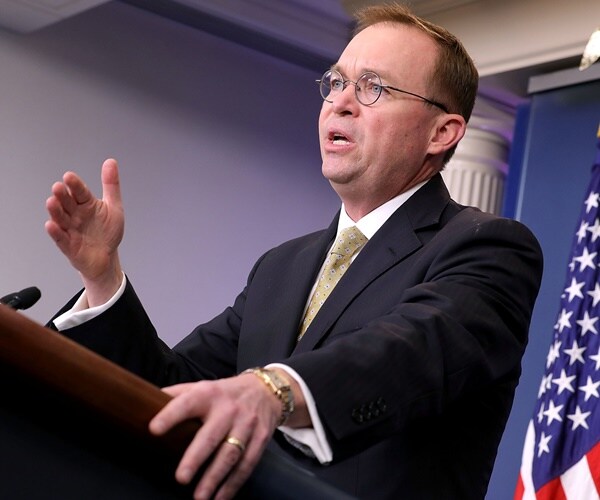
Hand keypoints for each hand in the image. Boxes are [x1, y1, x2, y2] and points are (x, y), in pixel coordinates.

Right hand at [46, 158, 123, 305]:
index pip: (80, 192)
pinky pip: (61, 238)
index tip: (69, 177)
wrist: (107, 257)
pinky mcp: (69, 245)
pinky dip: (56, 232)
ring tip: (51, 202)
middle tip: (58, 187)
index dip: (75, 185)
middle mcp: (76, 215)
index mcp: (86, 204)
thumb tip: (110, 161)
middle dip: (62, 195)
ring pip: (60, 218)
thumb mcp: (113, 207)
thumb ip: (111, 185)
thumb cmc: (107, 231)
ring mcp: (71, 229)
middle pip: (67, 203)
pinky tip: (51, 225)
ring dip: (55, 211)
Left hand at [149, 374, 281, 499]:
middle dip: (196, 457)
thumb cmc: (225, 393)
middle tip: (180, 478)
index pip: (186, 403)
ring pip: (230, 454)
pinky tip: (220, 498)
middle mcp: (228, 409)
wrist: (266, 390)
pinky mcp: (260, 439)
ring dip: (214, 478)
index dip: (170, 415)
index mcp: (208, 394)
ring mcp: (246, 425)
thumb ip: (177, 395)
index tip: (153, 429)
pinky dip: (233, 484)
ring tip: (199, 497)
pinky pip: (246, 465)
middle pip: (211, 435)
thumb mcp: (203, 387)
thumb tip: (143, 402)